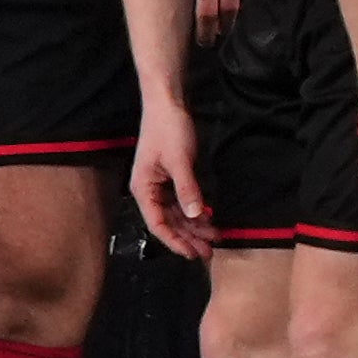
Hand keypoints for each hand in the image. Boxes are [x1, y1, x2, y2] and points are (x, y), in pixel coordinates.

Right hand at [129, 102, 213, 259]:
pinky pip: (183, 201)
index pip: (157, 224)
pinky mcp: (172, 177)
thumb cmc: (168, 129)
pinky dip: (196, 211)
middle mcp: (149, 190)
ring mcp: (161, 184)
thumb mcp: (179, 160)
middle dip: (188, 237)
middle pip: (168, 222)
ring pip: (177, 214)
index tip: (192, 254)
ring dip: (194, 226)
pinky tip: (209, 219)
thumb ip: (187, 189)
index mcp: (143, 189)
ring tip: (214, 238)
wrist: (168, 103)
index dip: (174, 241)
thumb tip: (195, 216)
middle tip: (209, 252)